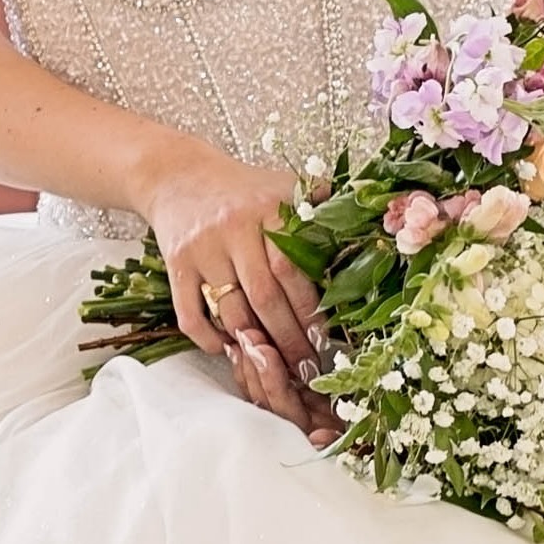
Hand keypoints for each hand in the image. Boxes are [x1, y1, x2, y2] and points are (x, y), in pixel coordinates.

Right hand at [138, 141, 329, 432]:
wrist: (179, 175)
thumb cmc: (243, 189)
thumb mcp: (284, 186)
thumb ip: (322, 205)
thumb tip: (367, 227)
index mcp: (268, 208)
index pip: (292, 268)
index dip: (310, 309)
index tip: (325, 339)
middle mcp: (233, 227)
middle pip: (264, 295)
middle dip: (288, 338)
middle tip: (306, 368)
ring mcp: (201, 248)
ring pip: (231, 310)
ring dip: (254, 345)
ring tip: (275, 367)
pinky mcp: (175, 264)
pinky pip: (190, 312)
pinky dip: (208, 338)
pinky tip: (228, 350)